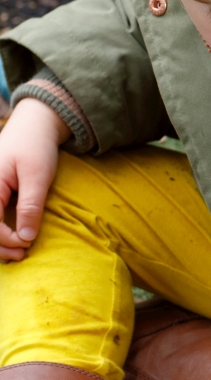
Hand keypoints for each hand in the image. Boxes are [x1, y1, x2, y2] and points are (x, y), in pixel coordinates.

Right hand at [0, 97, 69, 259]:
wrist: (34, 125)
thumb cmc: (36, 147)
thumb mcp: (37, 177)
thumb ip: (30, 207)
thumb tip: (26, 238)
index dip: (6, 239)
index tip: (27, 244)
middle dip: (0, 245)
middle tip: (23, 254)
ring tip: (19, 250)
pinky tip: (13, 238)